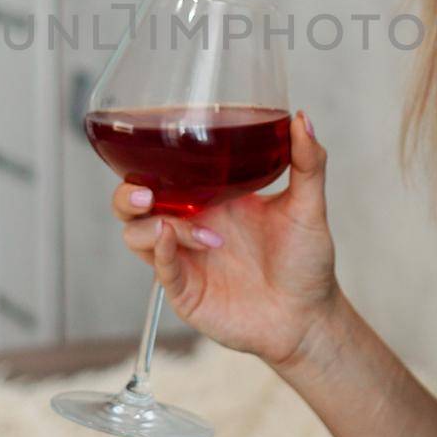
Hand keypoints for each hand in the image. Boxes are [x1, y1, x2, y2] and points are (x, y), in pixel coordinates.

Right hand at [109, 109, 339, 368]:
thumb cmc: (306, 263)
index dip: (149, 160)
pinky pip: (159, 268)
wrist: (309, 317)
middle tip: (145, 193)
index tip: (154, 146)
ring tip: (191, 229)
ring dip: (154, 225)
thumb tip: (303, 118)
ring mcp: (184, 258)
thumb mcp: (308, 206)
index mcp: (212, 197)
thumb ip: (307, 162)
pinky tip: (170, 240)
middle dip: (128, 194)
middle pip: (135, 203)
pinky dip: (158, 252)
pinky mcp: (185, 290)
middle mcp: (191, 224)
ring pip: (136, 234)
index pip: (166, 173)